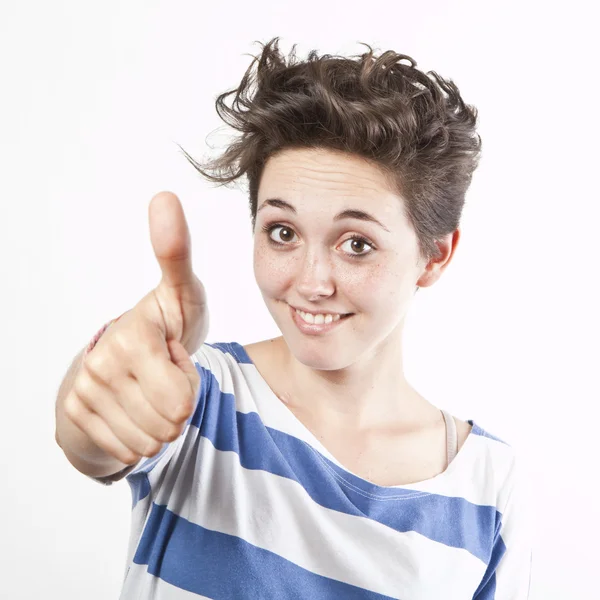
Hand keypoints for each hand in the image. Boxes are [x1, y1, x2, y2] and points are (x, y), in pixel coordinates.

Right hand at [64, 192, 207, 465]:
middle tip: (165, 373)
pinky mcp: (74, 415)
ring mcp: (84, 391)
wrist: (123, 358)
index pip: (183, 399)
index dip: (189, 383)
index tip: (172, 356)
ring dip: (160, 422)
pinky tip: (132, 408)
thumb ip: (177, 253)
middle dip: (177, 403)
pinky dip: (140, 437)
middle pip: (170, 423)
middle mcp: (102, 363)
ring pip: (150, 442)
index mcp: (133, 335)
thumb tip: (164, 195)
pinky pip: (129, 451)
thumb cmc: (164, 323)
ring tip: (151, 388)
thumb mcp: (181, 291)